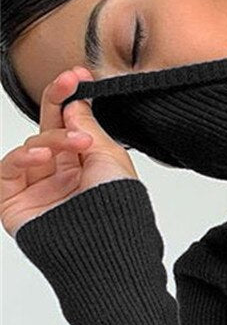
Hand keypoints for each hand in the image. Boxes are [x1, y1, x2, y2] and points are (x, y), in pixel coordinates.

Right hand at [1, 66, 137, 238]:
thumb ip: (87, 127)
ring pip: (31, 146)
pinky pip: (8, 169)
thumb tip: (73, 104)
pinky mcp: (14, 202)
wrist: (108, 248)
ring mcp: (36, 188)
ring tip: (77, 145)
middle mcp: (59, 175)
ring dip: (52, 139)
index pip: (69, 125)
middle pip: (47, 129)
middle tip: (68, 82)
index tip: (79, 76)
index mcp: (84, 166)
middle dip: (56, 101)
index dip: (70, 98)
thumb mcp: (110, 159)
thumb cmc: (117, 211)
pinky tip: (42, 156)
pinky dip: (21, 157)